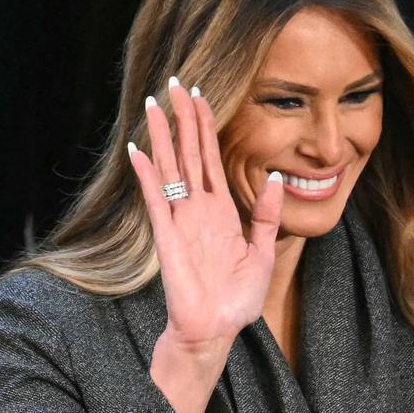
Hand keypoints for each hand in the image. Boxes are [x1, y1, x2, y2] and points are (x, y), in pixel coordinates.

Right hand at [129, 74, 284, 351]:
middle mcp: (198, 209)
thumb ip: (265, 214)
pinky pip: (156, 200)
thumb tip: (275, 176)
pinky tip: (138, 150)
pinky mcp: (167, 237)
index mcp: (221, 210)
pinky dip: (148, 175)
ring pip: (170, 168)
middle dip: (183, 118)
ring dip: (162, 136)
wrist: (216, 329)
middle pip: (189, 153)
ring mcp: (181, 221)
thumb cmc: (236, 299)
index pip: (211, 158)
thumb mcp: (262, 252)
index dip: (206, 126)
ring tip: (152, 104)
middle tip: (175, 82)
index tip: (200, 95)